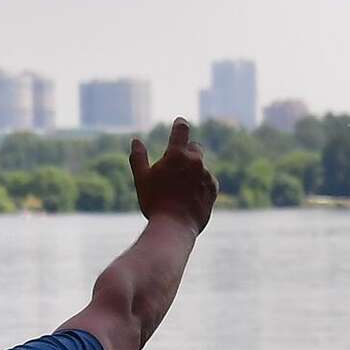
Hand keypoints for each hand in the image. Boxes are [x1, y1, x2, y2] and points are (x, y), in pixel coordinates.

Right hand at [129, 118, 216, 233]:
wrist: (174, 227)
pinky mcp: (213, 189)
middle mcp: (195, 161)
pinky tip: (190, 196)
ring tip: (180, 188)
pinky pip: (207, 180)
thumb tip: (136, 140)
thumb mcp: (141, 179)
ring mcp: (207, 175)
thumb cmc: (154, 202)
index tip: (179, 122)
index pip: (181, 130)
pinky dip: (200, 184)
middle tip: (176, 164)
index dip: (180, 124)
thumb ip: (138, 157)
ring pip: (200, 166)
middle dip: (186, 152)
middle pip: (194, 147)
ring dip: (193, 171)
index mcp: (177, 154)